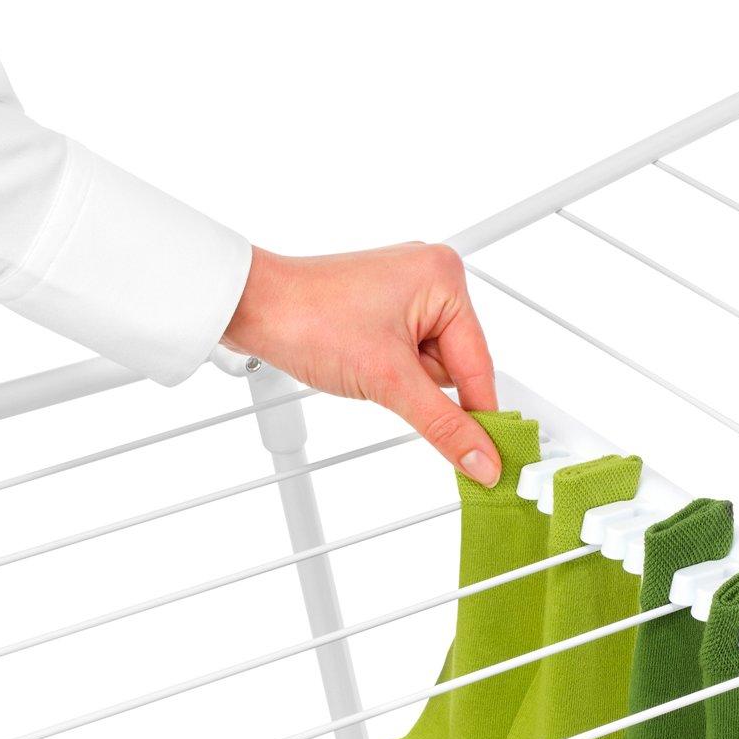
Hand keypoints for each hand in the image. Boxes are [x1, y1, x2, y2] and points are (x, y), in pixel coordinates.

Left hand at [222, 242, 500, 483]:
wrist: (249, 307)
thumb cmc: (307, 318)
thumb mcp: (388, 382)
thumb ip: (444, 427)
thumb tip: (482, 461)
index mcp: (445, 278)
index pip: (479, 366)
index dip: (478, 415)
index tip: (489, 458)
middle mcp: (431, 278)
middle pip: (456, 367)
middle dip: (423, 388)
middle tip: (388, 385)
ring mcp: (407, 293)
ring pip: (431, 367)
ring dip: (404, 383)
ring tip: (365, 367)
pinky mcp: (385, 309)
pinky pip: (409, 358)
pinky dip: (391, 374)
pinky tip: (362, 365)